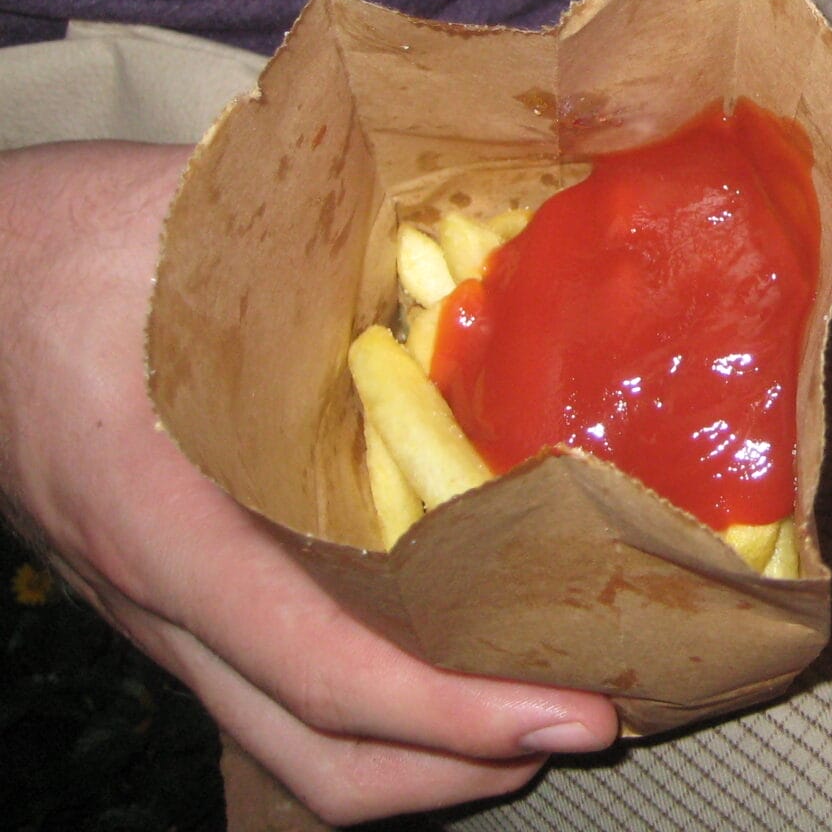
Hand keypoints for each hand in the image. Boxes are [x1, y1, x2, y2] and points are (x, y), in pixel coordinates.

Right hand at [0, 141, 619, 824]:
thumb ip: (335, 257)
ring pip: (283, 737)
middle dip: (454, 769)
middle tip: (577, 728)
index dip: (452, 714)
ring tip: (525, 716)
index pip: (324, 669)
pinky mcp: (171, 588)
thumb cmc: (82, 247)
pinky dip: (369, 700)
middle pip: (311, 752)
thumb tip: (482, 251)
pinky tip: (441, 648)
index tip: (566, 715)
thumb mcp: (208, 235)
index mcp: (174, 523)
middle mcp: (165, 593)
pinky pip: (269, 686)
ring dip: (415, 753)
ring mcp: (160, 605)